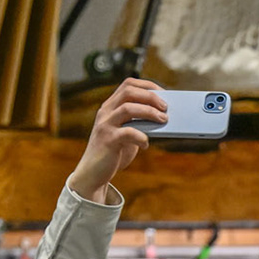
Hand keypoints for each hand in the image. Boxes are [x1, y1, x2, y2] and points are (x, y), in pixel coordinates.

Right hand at [67, 77, 166, 202]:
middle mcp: (106, 112)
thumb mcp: (126, 133)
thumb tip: (163, 117)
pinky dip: (141, 137)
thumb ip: (138, 123)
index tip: (164, 93)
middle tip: (166, 107)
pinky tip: (146, 144)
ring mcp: (105, 125)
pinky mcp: (108, 141)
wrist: (93, 173)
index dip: (148, 86)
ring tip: (163, 120)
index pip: (128, 84)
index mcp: (110, 106)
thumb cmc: (114, 152)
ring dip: (149, 112)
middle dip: (150, 97)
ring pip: (127, 108)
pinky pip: (128, 133)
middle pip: (129, 92)